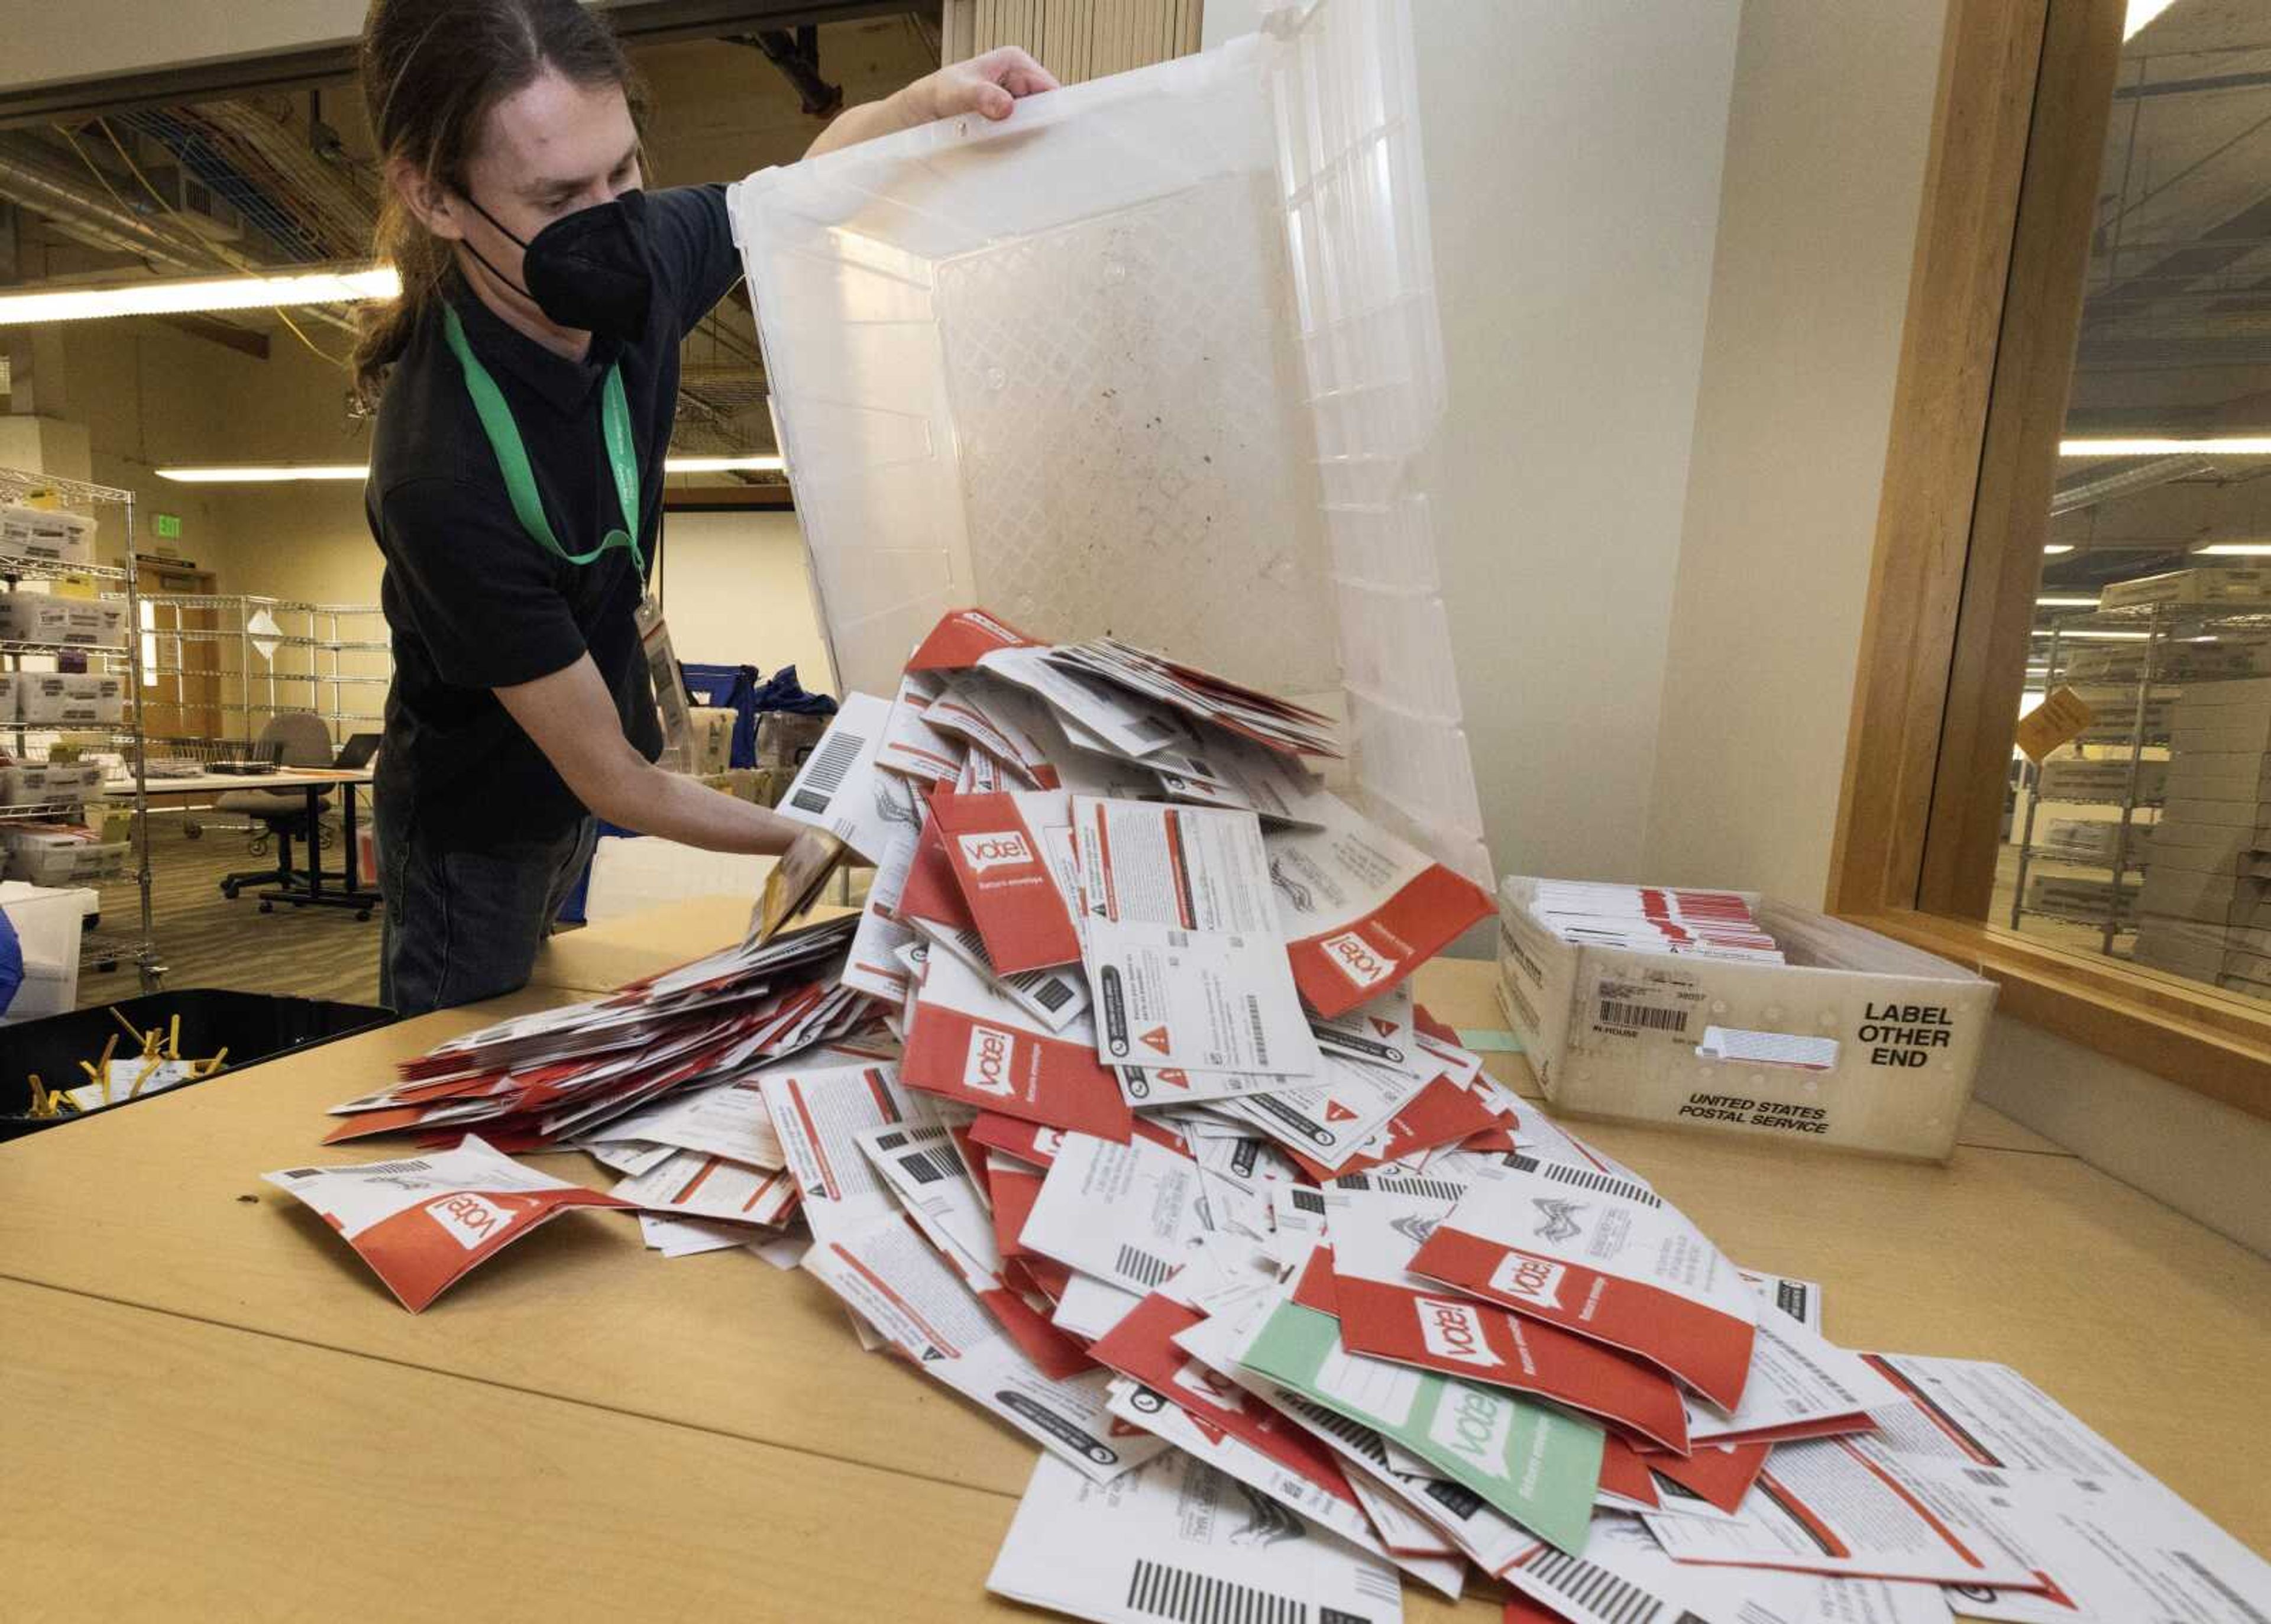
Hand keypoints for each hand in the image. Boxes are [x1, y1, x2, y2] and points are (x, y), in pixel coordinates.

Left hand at [804, 46, 1059, 159]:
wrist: (909, 119)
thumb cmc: (929, 98)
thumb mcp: (952, 93)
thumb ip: (979, 96)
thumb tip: (1006, 106)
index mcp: (1014, 62)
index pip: (1050, 87)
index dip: (1057, 111)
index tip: (1059, 136)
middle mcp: (1017, 81)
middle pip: (1046, 109)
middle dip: (1045, 130)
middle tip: (1044, 156)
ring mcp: (1012, 104)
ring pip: (1034, 127)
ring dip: (1030, 144)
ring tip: (1029, 162)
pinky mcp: (1005, 125)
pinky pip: (1020, 139)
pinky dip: (1018, 151)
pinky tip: (1014, 164)